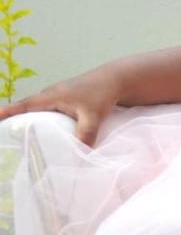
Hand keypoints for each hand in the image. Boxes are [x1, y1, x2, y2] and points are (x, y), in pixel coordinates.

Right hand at [0, 66, 121, 146]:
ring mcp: (57, 96)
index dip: (7, 112)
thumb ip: (86, 135)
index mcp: (51, 96)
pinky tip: (46, 133)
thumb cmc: (101, 93)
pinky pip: (48, 111)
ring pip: (38, 111)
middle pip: (27, 109)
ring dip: (29, 121)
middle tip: (6, 136)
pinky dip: (43, 120)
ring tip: (21, 139)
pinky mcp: (66, 100)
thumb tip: (80, 154)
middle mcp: (50, 95)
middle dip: (14, 120)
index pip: (23, 105)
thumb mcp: (93, 117)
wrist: (115, 80)